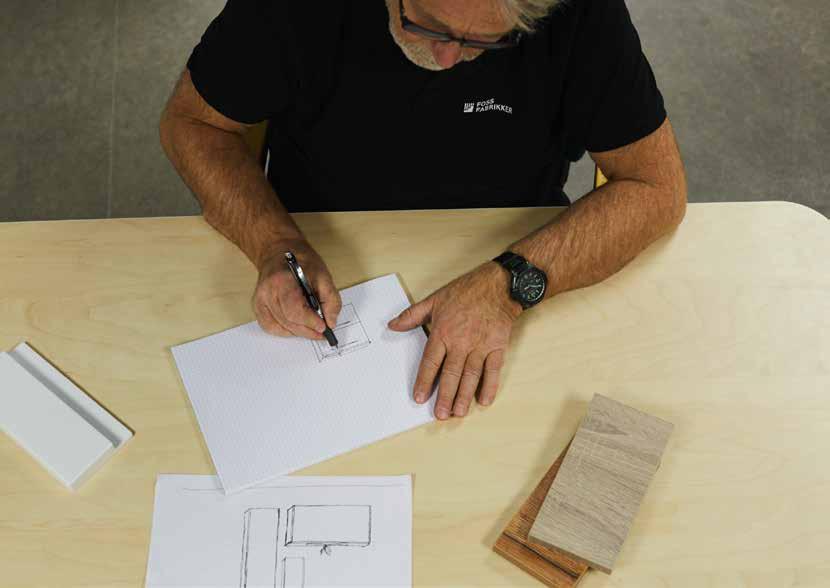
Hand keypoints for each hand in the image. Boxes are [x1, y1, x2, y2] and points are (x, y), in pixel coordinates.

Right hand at [252, 237, 341, 338]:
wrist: (279, 252)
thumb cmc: (301, 262)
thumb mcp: (323, 275)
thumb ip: (331, 299)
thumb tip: (330, 322)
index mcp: (282, 281)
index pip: (294, 310)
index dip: (310, 321)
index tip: (323, 327)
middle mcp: (267, 292)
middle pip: (288, 321)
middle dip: (308, 330)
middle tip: (322, 333)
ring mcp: (260, 300)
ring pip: (280, 327)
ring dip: (299, 332)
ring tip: (312, 329)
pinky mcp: (258, 307)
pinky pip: (270, 327)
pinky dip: (285, 331)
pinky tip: (296, 327)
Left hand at [388, 263, 521, 419]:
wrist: (499, 285)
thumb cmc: (467, 291)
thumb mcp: (435, 299)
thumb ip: (412, 315)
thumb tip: (393, 325)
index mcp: (443, 332)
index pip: (431, 362)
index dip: (425, 381)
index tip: (420, 397)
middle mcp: (461, 342)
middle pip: (451, 374)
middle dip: (445, 396)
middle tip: (440, 414)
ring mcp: (480, 346)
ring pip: (471, 376)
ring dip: (464, 396)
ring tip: (459, 412)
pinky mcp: (497, 347)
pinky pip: (493, 370)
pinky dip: (489, 386)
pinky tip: (484, 400)